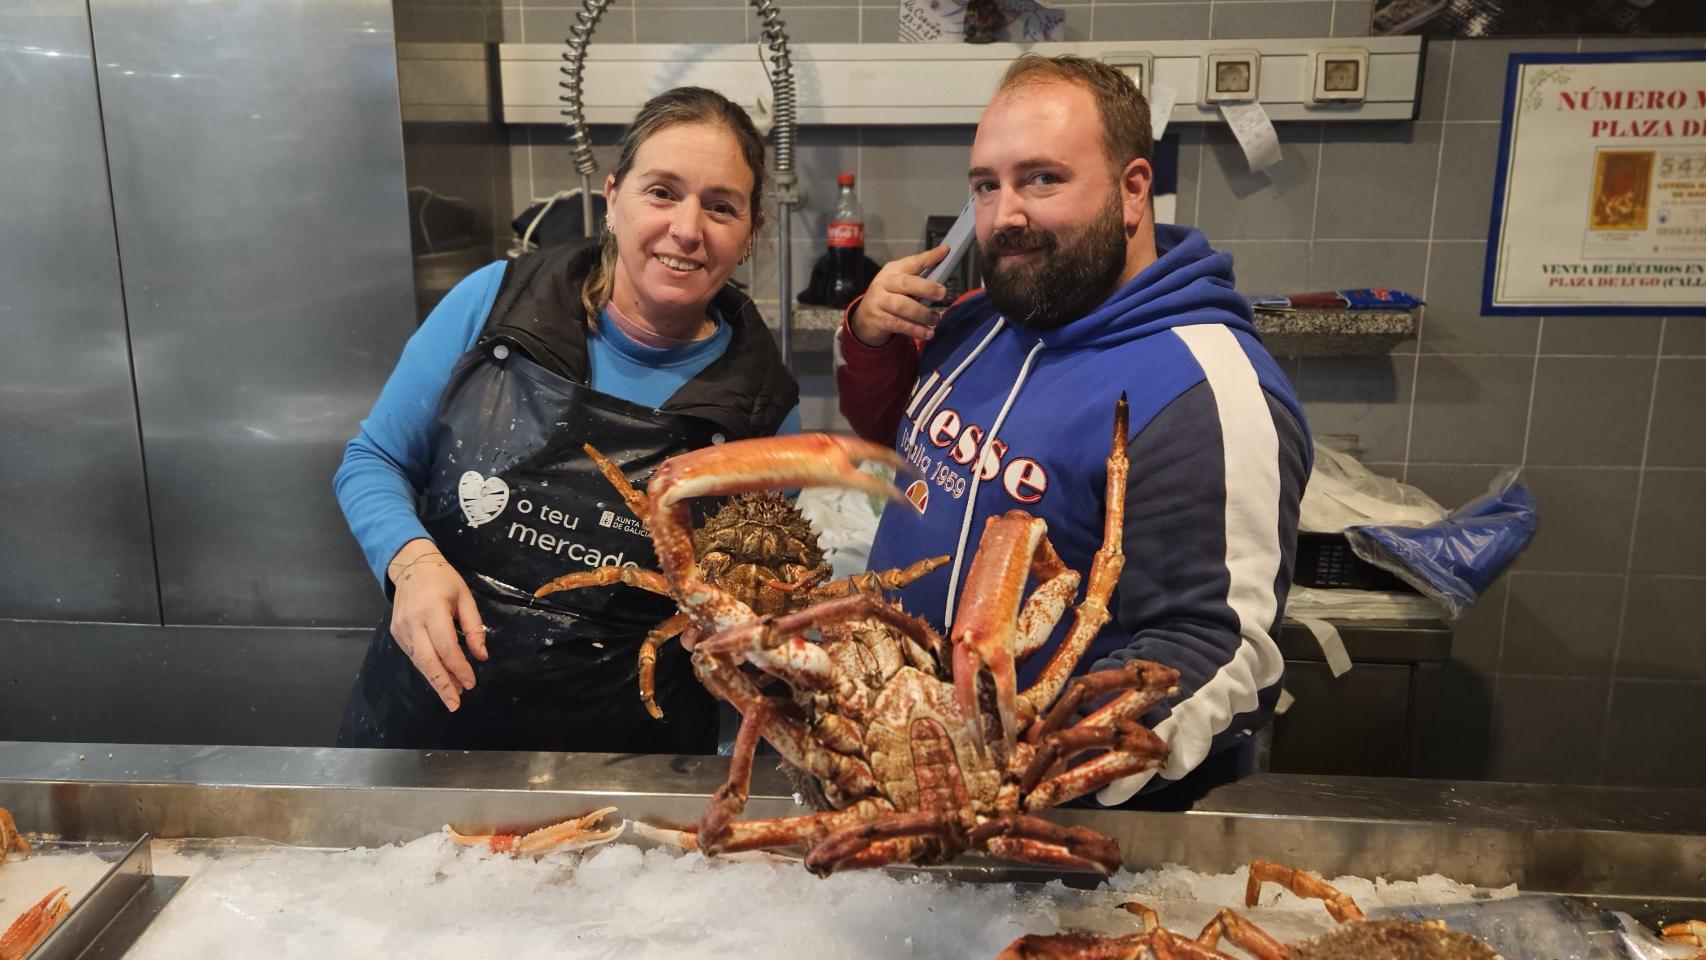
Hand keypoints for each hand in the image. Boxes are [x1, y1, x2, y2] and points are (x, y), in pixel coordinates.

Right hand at [386, 538, 488, 710]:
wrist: (411, 565)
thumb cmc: (443, 580)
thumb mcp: (465, 597)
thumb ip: (474, 626)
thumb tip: (481, 656)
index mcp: (432, 609)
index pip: (446, 646)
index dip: (459, 667)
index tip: (471, 683)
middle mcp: (413, 622)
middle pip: (427, 660)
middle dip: (442, 684)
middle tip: (455, 704)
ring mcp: (401, 628)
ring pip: (419, 662)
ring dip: (436, 680)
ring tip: (452, 695)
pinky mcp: (396, 633)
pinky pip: (413, 656)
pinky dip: (428, 669)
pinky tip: (441, 677)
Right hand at [848, 245, 950, 347]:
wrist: (864, 318)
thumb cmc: (890, 297)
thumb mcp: (900, 284)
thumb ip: (918, 279)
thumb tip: (943, 277)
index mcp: (892, 271)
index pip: (912, 262)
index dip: (928, 257)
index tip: (945, 251)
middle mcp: (883, 283)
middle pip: (905, 283)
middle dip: (926, 287)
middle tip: (942, 293)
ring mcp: (879, 302)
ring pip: (902, 306)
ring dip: (922, 314)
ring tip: (935, 319)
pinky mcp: (878, 320)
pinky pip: (899, 324)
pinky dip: (916, 330)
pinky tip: (928, 333)